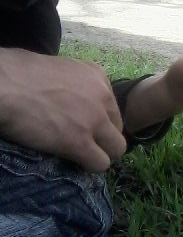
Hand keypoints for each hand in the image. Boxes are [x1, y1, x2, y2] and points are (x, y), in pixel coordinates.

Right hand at [0, 48, 125, 171]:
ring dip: (101, 155)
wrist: (5, 84)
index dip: (98, 121)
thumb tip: (69, 96)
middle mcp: (102, 96)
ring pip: (117, 149)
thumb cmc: (19, 73)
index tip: (84, 127)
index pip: (111, 107)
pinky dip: (89, 167)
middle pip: (118, 128)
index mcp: (97, 75)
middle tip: (84, 145)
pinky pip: (100, 163)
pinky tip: (74, 163)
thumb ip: (74, 84)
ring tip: (82, 158)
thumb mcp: (60, 69)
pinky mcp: (79, 142)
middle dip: (104, 139)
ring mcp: (94, 119)